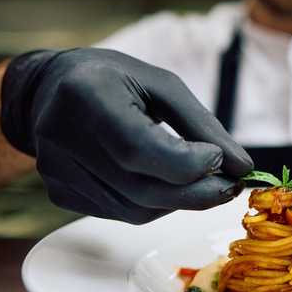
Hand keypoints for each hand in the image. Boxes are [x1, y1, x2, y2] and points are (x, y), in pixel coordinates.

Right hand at [0, 48, 252, 223]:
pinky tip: (164, 180)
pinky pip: (124, 212)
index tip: (219, 157)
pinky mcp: (62, 194)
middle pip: (143, 189)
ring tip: (201, 179)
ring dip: (181, 200)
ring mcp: (58, 172)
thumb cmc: (113, 80)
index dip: (188, 163)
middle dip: (199, 192)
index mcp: (87, 95)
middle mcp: (63, 138)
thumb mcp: (162, 84)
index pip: (140, 149)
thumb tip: (242, 166)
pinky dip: (156, 202)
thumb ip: (202, 125)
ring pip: (138, 209)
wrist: (49, 90)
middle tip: (231, 184)